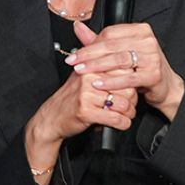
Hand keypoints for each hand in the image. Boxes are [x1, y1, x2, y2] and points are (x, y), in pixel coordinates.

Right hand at [22, 66, 136, 184]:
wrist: (52, 117)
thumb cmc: (72, 98)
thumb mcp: (85, 77)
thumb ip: (103, 66)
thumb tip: (126, 61)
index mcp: (91, 67)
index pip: (124, 70)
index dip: (131, 83)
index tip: (130, 90)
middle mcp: (89, 78)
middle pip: (128, 88)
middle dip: (132, 101)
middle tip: (128, 106)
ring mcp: (87, 95)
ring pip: (124, 104)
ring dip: (129, 114)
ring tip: (125, 115)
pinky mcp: (86, 111)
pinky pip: (116, 118)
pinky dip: (123, 124)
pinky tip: (120, 124)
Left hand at [66, 21, 184, 121]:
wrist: (165, 86)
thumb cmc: (143, 67)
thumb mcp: (121, 51)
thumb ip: (99, 40)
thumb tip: (77, 26)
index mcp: (141, 30)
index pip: (110, 33)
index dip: (90, 43)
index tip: (75, 54)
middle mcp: (148, 40)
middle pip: (112, 46)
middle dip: (89, 55)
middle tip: (73, 62)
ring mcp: (153, 57)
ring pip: (118, 60)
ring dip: (97, 66)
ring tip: (81, 72)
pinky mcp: (154, 74)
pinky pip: (128, 78)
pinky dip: (111, 82)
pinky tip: (97, 84)